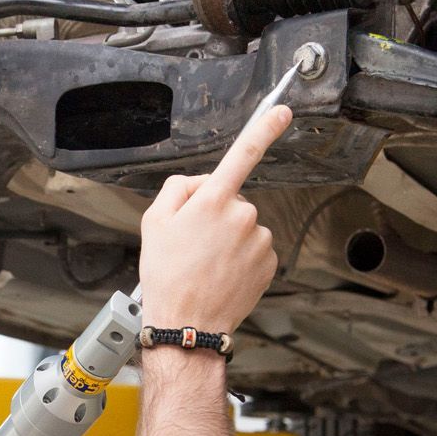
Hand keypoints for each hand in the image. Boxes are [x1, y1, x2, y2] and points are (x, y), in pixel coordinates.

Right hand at [136, 104, 290, 336]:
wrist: (189, 324)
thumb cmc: (168, 277)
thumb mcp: (154, 223)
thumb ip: (177, 190)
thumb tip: (199, 184)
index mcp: (213, 201)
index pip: (243, 154)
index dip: (264, 128)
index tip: (282, 112)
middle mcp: (242, 216)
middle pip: (231, 199)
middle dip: (214, 212)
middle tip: (192, 243)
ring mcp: (259, 239)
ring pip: (243, 226)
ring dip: (228, 238)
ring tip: (206, 264)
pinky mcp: (269, 261)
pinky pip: (254, 248)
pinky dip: (240, 257)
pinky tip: (222, 273)